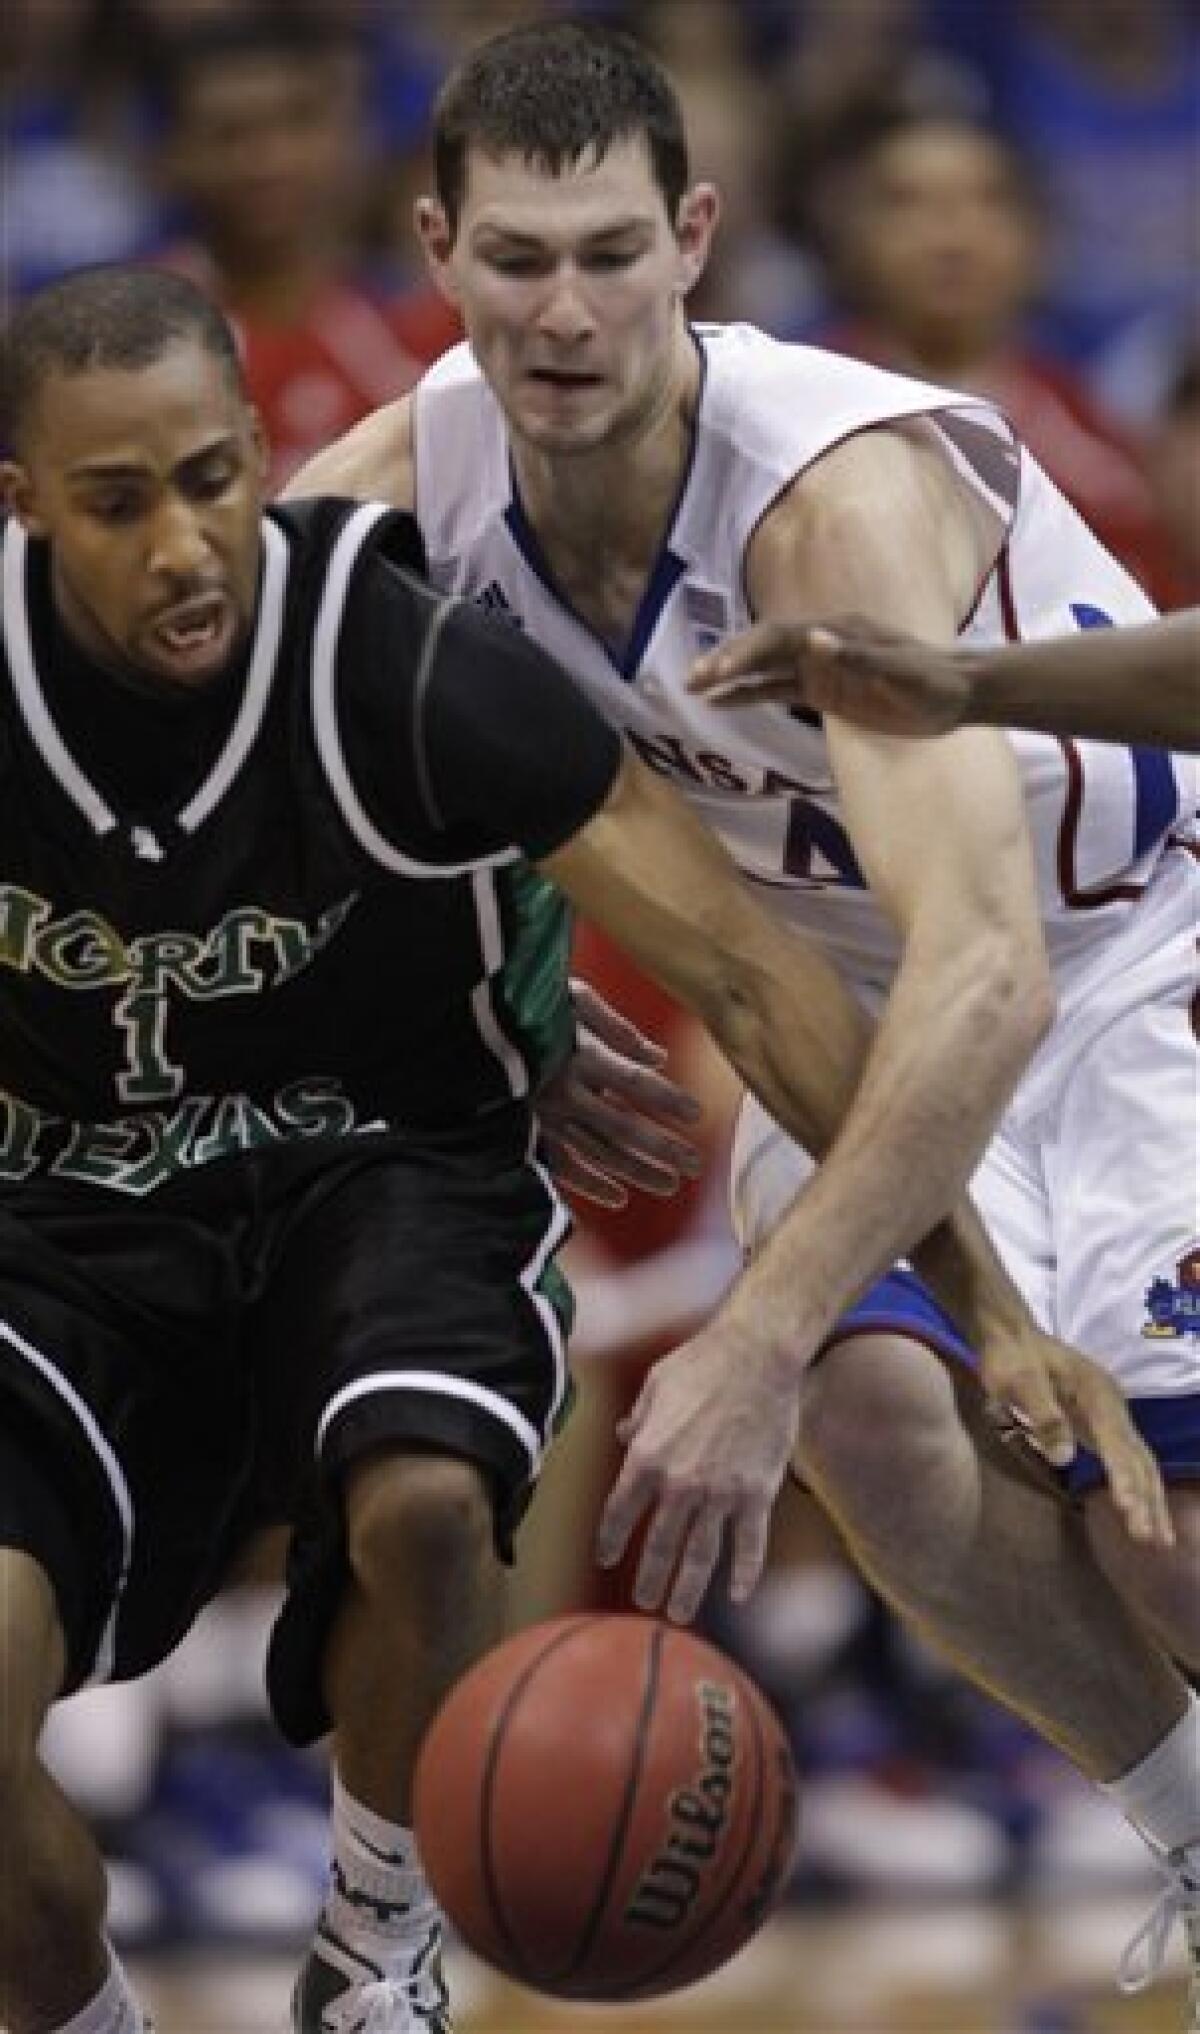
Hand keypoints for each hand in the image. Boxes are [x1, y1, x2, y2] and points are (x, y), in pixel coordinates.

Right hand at [536, 979, 702, 1208]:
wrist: (466, 1024)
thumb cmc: (525, 1002)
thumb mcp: (572, 998)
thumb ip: (616, 1027)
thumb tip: (660, 1058)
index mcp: (578, 1053)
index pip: (634, 1081)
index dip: (667, 1099)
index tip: (697, 1115)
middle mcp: (564, 1090)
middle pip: (622, 1126)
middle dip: (661, 1148)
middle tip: (696, 1165)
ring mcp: (544, 1116)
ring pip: (597, 1151)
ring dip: (635, 1171)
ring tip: (670, 1185)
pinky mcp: (525, 1132)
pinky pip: (560, 1165)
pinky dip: (589, 1184)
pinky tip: (618, 1198)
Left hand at [595, 1324, 800, 1621]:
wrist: (757, 1354)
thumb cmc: (701, 1361)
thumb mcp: (654, 1386)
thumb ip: (638, 1420)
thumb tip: (623, 1435)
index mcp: (646, 1458)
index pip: (620, 1513)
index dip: (611, 1540)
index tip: (607, 1559)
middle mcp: (680, 1484)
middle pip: (660, 1546)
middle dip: (649, 1579)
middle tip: (644, 1601)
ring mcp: (721, 1494)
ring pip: (701, 1557)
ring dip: (688, 1591)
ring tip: (679, 1614)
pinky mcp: (758, 1495)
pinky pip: (750, 1545)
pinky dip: (745, 1574)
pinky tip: (739, 1596)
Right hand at [690, 616, 972, 736]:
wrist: (959, 695)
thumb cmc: (935, 683)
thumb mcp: (903, 672)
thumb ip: (859, 657)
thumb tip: (814, 638)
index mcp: (838, 631)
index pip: (781, 636)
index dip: (748, 651)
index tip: (723, 671)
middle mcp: (822, 643)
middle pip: (763, 647)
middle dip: (727, 660)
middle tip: (693, 679)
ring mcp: (820, 667)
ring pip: (763, 669)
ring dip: (729, 677)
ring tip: (693, 689)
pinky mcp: (823, 691)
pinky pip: (775, 691)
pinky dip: (747, 696)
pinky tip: (721, 704)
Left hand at [980, 1326, 1174, 1547]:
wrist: (1010, 1334)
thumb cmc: (1010, 1358)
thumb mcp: (1018, 1382)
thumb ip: (1043, 1417)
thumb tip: (1064, 1457)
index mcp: (1096, 1394)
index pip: (1115, 1443)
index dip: (1123, 1478)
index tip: (1129, 1511)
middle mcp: (1113, 1405)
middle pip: (1137, 1457)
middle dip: (1147, 1501)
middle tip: (1154, 1542)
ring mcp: (1112, 1414)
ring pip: (1140, 1461)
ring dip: (1151, 1500)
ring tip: (1162, 1541)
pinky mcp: (1104, 1423)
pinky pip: (1130, 1460)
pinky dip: (1141, 1488)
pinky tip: (1145, 1511)